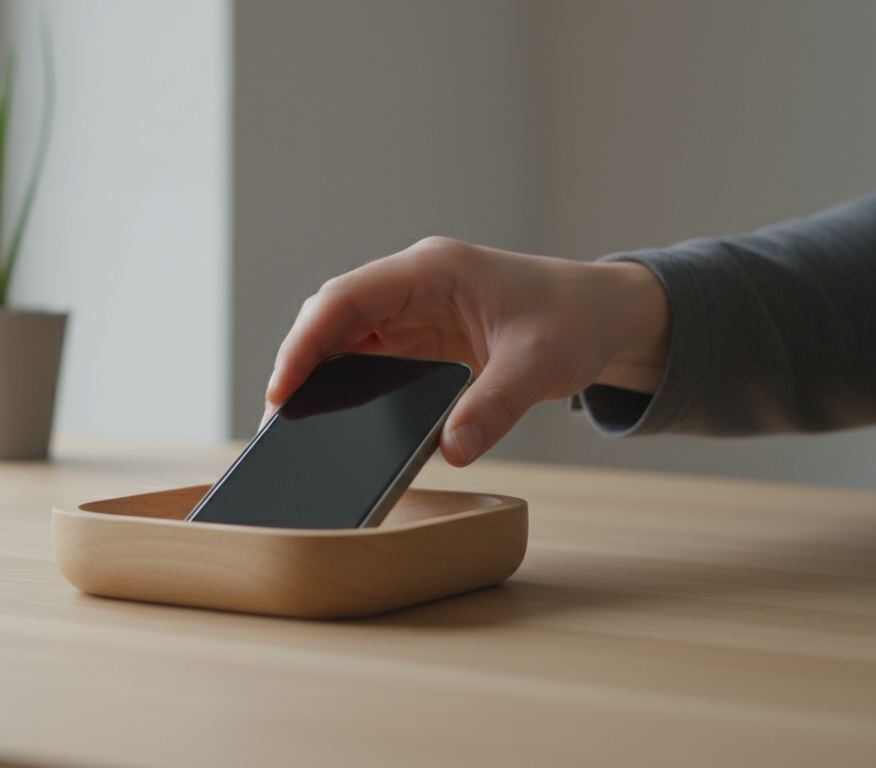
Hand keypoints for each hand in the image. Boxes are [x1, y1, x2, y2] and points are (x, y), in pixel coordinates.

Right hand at [264, 237, 669, 465]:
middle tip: (278, 414)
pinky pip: (365, 352)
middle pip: (333, 314)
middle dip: (299, 358)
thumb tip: (452, 450)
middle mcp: (414, 283)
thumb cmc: (575, 320)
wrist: (605, 313)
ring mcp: (413, 308)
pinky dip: (341, 379)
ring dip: (316, 370)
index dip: (306, 340)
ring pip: (342, 333)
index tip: (283, 386)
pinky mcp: (419, 334)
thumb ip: (495, 407)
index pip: (348, 297)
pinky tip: (330, 411)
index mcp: (434, 270)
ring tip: (292, 419)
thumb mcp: (541, 365)